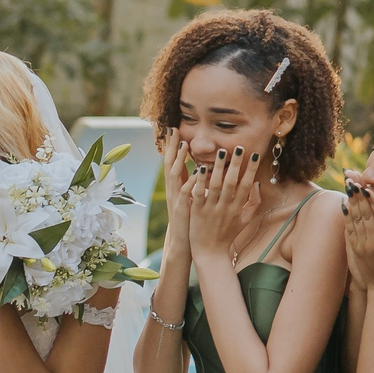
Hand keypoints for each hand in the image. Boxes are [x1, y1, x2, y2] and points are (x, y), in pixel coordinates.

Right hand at [157, 130, 194, 253]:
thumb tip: (203, 169)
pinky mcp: (182, 209)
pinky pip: (185, 194)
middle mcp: (174, 190)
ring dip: (179, 161)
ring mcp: (176, 199)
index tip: (175, 130)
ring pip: (175, 176)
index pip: (174, 162)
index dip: (173, 147)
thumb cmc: (191, 220)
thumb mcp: (192, 199)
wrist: (184, 242)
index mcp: (177, 187)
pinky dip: (189, 182)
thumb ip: (196, 184)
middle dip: (171, 147)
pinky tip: (195, 173)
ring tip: (184, 146)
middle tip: (173, 130)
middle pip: (170, 164)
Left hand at [186, 144, 264, 262]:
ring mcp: (211, 209)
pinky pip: (198, 194)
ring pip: (215, 185)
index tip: (254, 155)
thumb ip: (253, 202)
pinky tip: (200, 168)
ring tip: (221, 152)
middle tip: (239, 147)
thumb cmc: (228, 234)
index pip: (246, 186)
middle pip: (232, 183)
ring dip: (218, 168)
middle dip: (236, 164)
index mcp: (238, 209)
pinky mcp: (197, 211)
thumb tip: (257, 183)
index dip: (251, 170)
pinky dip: (200, 181)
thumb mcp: (245, 220)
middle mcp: (226, 208)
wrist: (210, 252)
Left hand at [343, 186, 373, 291]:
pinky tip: (345, 206)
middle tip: (354, 181)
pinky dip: (347, 217)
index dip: (373, 201)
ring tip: (349, 188)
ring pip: (356, 220)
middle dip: (360, 197)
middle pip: (366, 215)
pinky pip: (350, 230)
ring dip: (352, 203)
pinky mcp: (355, 250)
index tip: (369, 188)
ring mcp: (362, 246)